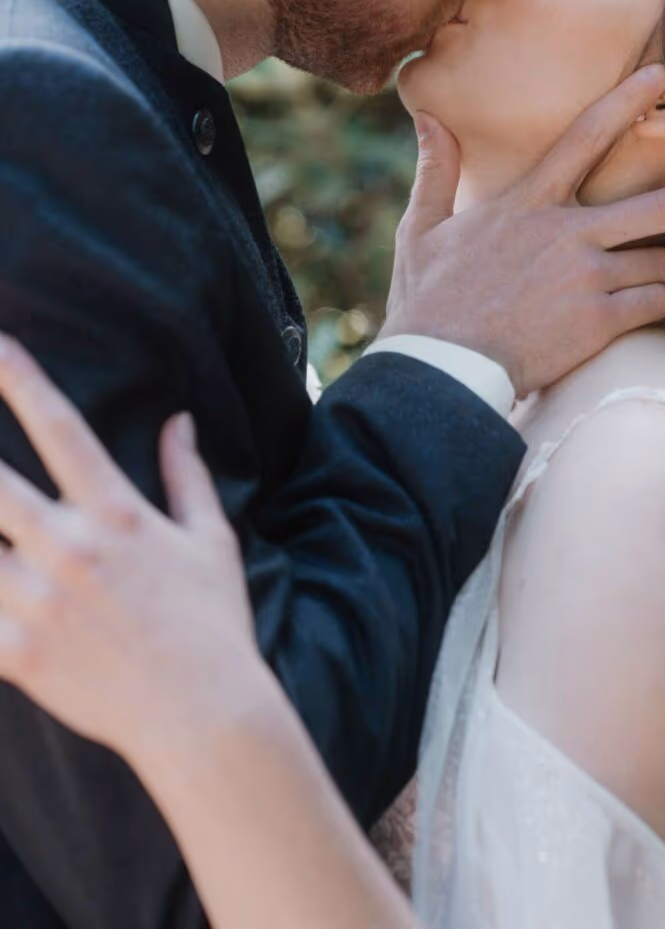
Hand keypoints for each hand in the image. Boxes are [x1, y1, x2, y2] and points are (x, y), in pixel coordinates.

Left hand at [0, 337, 263, 770]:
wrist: (203, 714)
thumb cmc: (213, 624)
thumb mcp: (211, 539)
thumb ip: (187, 474)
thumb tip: (179, 419)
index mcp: (116, 513)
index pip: (61, 428)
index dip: (22, 381)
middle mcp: (69, 547)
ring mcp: (36, 601)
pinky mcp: (15, 653)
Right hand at [382, 65, 664, 392]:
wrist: (442, 371)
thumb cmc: (429, 303)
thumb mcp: (422, 230)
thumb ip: (436, 169)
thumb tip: (427, 116)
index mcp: (527, 203)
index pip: (585, 137)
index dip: (627, 100)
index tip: (661, 77)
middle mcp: (565, 232)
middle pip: (659, 205)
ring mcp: (586, 277)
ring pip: (663, 261)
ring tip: (658, 282)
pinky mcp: (599, 322)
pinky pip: (658, 303)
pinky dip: (663, 306)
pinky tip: (651, 311)